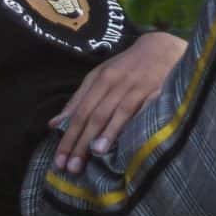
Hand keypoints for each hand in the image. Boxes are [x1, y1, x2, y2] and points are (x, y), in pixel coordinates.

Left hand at [50, 31, 186, 173]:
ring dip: (107, 133)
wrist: (162, 47)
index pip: (80, 113)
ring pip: (119, 112)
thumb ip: (78, 100)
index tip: (59, 161)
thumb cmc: (126, 67)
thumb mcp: (99, 77)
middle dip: (82, 142)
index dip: (69, 137)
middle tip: (72, 168)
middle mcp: (117, 83)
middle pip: (95, 115)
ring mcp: (138, 87)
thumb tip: (54, 124)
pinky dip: (137, 123)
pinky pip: (146, 109)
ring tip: (95, 154)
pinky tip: (131, 139)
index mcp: (100, 80)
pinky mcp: (159, 91)